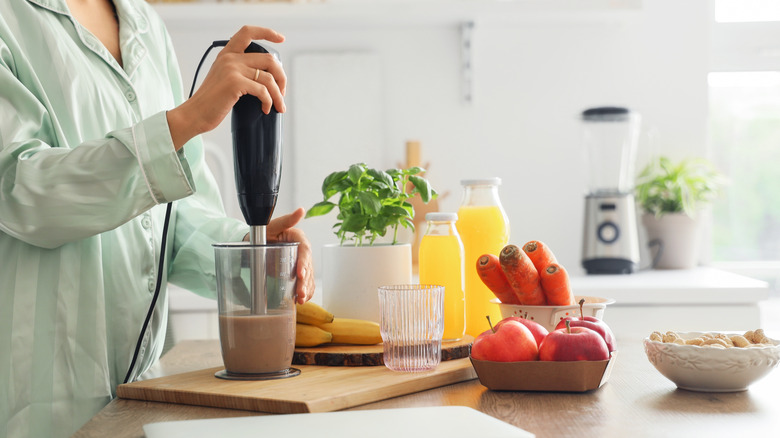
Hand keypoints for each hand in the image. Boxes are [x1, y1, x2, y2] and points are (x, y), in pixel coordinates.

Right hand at [167, 25, 286, 149]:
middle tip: (282, 92)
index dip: (267, 32)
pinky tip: (266, 109)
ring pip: (269, 78)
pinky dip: (269, 102)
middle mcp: (230, 58)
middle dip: (281, 77)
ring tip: (279, 106)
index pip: (248, 32)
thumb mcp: (224, 78)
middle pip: (269, 59)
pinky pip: (263, 91)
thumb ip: (240, 71)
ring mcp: (232, 69)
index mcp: (227, 54)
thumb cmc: (212, 102)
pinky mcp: (235, 83)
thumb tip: (268, 78)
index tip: (281, 39)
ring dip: (278, 94)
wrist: (195, 114)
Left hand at [265, 207, 313, 303]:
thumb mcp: (273, 225)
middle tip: (300, 293)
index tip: (300, 274)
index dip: (304, 263)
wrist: (254, 243)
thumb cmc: (263, 232)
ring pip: (308, 278)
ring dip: (306, 289)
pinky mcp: (296, 272)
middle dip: (305, 282)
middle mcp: (302, 251)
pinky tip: (301, 300)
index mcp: (299, 238)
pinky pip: (305, 283)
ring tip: (301, 300)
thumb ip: (286, 220)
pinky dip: (305, 292)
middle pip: (308, 267)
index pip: (305, 251)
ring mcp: (300, 263)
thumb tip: (301, 211)